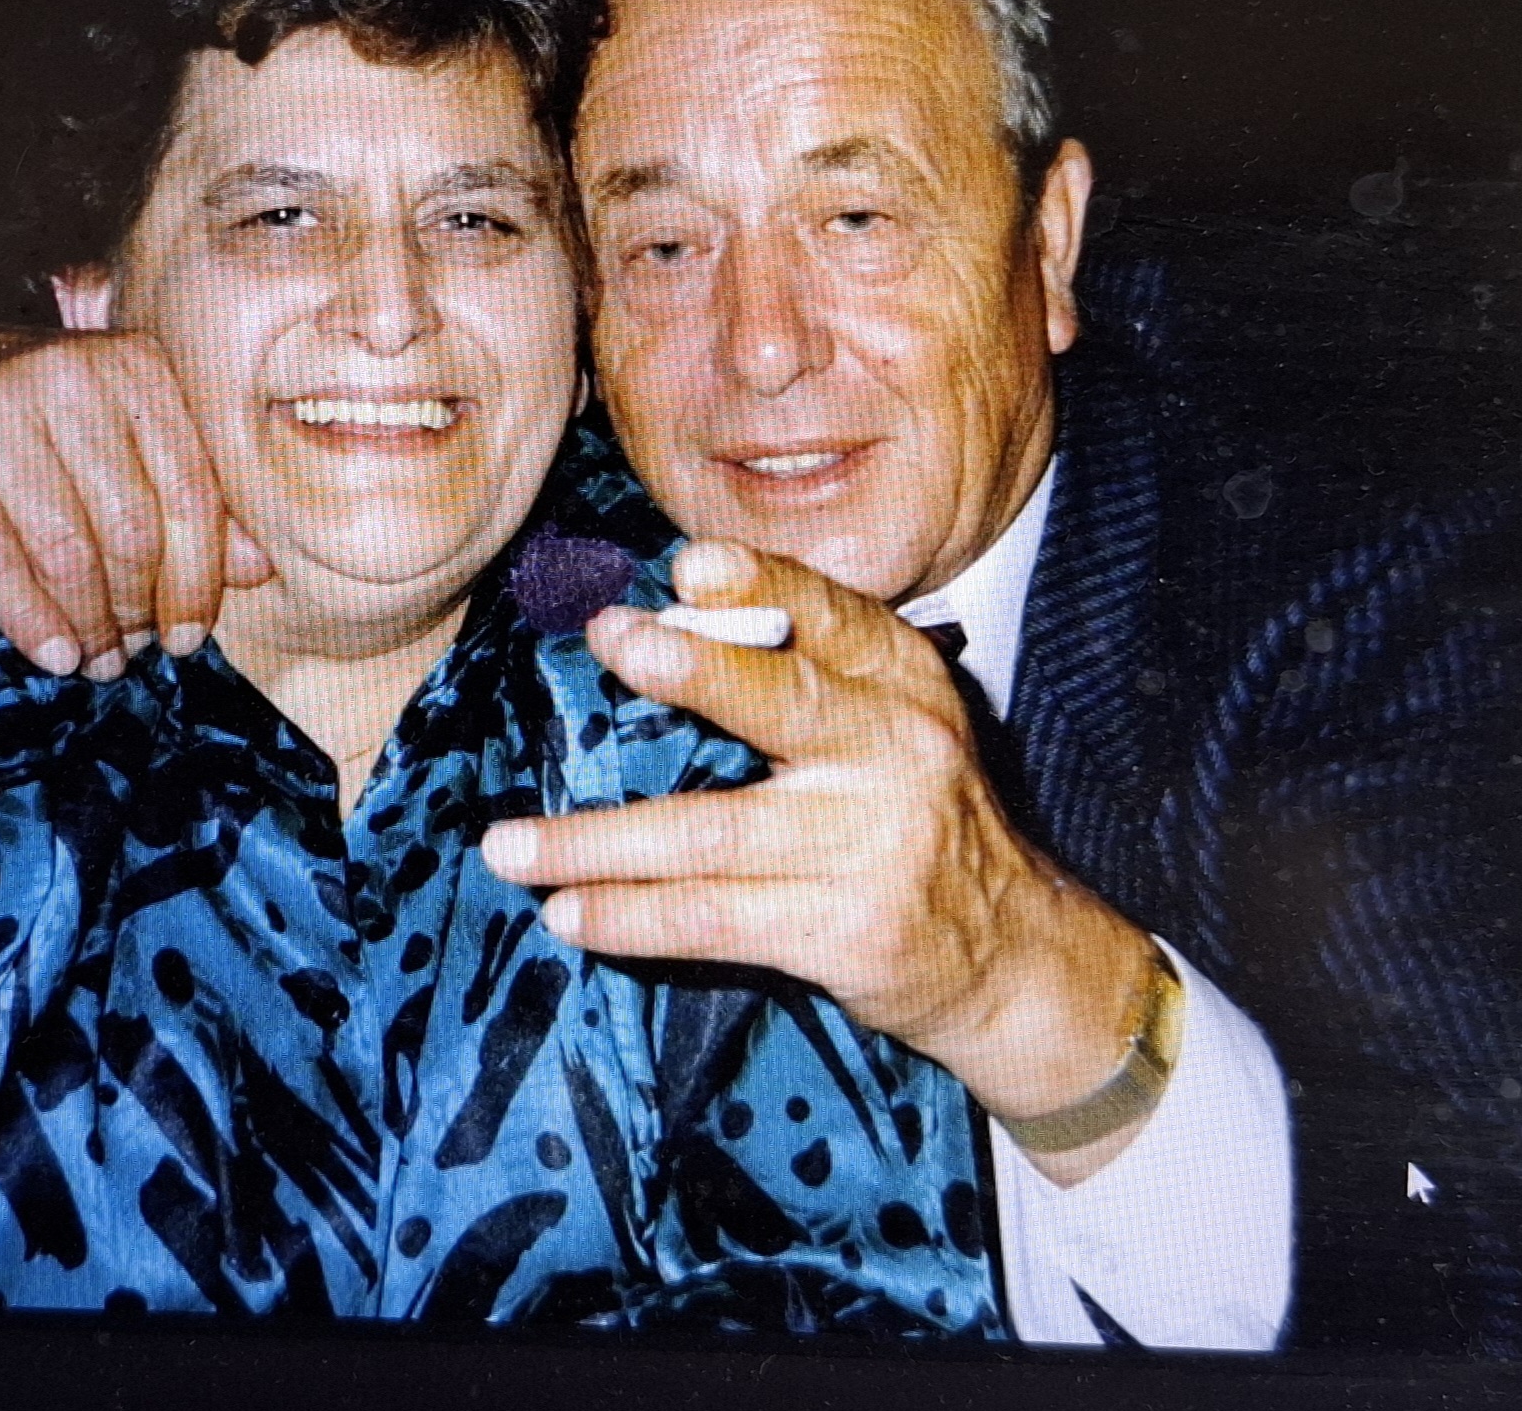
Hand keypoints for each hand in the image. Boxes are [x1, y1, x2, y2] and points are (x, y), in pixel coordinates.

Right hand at [0, 325, 269, 676]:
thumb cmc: (35, 423)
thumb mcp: (120, 436)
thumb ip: (188, 493)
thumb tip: (257, 569)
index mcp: (136, 366)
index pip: (190, 495)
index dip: (196, 581)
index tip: (187, 637)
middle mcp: (70, 374)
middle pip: (130, 529)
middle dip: (137, 609)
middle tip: (130, 653)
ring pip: (67, 550)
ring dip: (88, 624)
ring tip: (94, 661)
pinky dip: (30, 619)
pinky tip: (52, 654)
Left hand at [480, 540, 1158, 1181]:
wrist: (1011, 954)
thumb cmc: (915, 819)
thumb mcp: (893, 724)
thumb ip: (810, 671)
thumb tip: (670, 620)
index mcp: (904, 684)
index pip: (833, 617)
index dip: (761, 586)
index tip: (689, 565)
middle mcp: (896, 752)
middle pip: (783, 702)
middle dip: (691, 670)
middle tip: (609, 639)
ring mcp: (867, 846)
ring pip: (711, 833)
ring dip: (596, 843)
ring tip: (510, 846)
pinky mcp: (842, 930)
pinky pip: (712, 918)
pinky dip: (630, 917)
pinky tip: (569, 916)